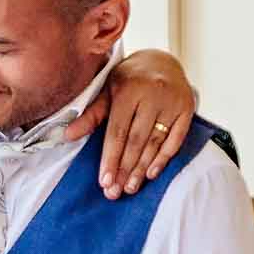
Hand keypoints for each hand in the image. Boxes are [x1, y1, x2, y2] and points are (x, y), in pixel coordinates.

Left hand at [72, 48, 196, 198]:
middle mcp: (152, 95)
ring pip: (155, 142)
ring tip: (130, 188)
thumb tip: (67, 135)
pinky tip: (152, 174)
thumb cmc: (130, 79)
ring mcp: (172, 102)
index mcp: (128, 89)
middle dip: (124, 168)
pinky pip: (175, 139)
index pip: (117, 131)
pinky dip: (163, 158)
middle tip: (115, 192)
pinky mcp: (187, 109)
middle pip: (136, 140)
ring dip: (142, 168)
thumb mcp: (108, 90)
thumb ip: (91, 114)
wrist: (163, 61)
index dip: (110, 158)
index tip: (104, 181)